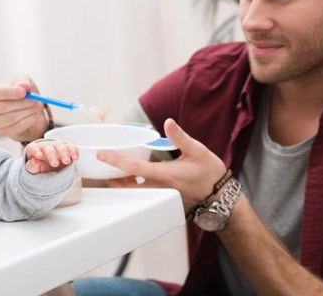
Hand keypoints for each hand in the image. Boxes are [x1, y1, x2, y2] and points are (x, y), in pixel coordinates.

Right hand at [0, 75, 49, 141]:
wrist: (27, 110)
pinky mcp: (3, 132)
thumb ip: (23, 80)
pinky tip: (36, 114)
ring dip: (27, 111)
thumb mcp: (22, 82)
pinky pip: (17, 127)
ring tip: (38, 105)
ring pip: (10, 118)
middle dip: (20, 103)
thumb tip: (24, 85)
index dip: (7, 92)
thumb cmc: (20, 94)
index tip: (23, 92)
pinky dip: (29, 120)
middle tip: (35, 99)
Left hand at [25, 140, 78, 173]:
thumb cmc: (39, 167)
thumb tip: (34, 161)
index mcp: (35, 149)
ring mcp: (57, 146)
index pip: (34, 147)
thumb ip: (32, 166)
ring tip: (67, 162)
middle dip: (52, 155)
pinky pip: (72, 147)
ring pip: (61, 146)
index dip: (36, 151)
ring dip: (64, 153)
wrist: (49, 167)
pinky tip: (75, 158)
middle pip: (49, 147)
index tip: (38, 156)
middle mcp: (47, 145)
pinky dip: (74, 152)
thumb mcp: (33, 169)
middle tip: (54, 164)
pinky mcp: (68, 148)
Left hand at [97, 118, 226, 210]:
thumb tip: (168, 123)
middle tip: (102, 166)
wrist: (222, 197)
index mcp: (165, 175)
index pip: (134, 168)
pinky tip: (134, 177)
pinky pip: (145, 194)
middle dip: (112, 178)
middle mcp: (160, 188)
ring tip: (115, 171)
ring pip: (135, 192)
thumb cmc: (210, 174)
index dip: (115, 161)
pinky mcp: (165, 200)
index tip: (101, 155)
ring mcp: (162, 196)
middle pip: (128, 185)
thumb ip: (180, 137)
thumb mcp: (197, 150)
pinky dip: (136, 186)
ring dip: (123, 183)